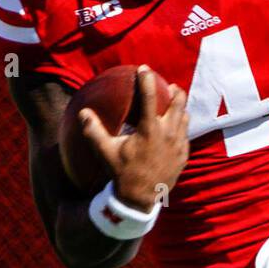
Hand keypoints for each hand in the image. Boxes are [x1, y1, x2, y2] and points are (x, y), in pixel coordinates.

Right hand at [79, 66, 188, 211]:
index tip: (144, 68)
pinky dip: (181, 126)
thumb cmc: (122, 174)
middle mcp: (168, 134)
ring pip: (185, 117)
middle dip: (174, 90)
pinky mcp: (183, 155)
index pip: (150, 97)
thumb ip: (94, 131)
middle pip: (178, 102)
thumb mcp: (105, 152)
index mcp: (149, 130)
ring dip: (180, 107)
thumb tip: (83, 113)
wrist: (140, 199)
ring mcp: (178, 145)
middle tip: (167, 85)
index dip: (147, 79)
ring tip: (173, 102)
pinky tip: (174, 126)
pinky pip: (186, 134)